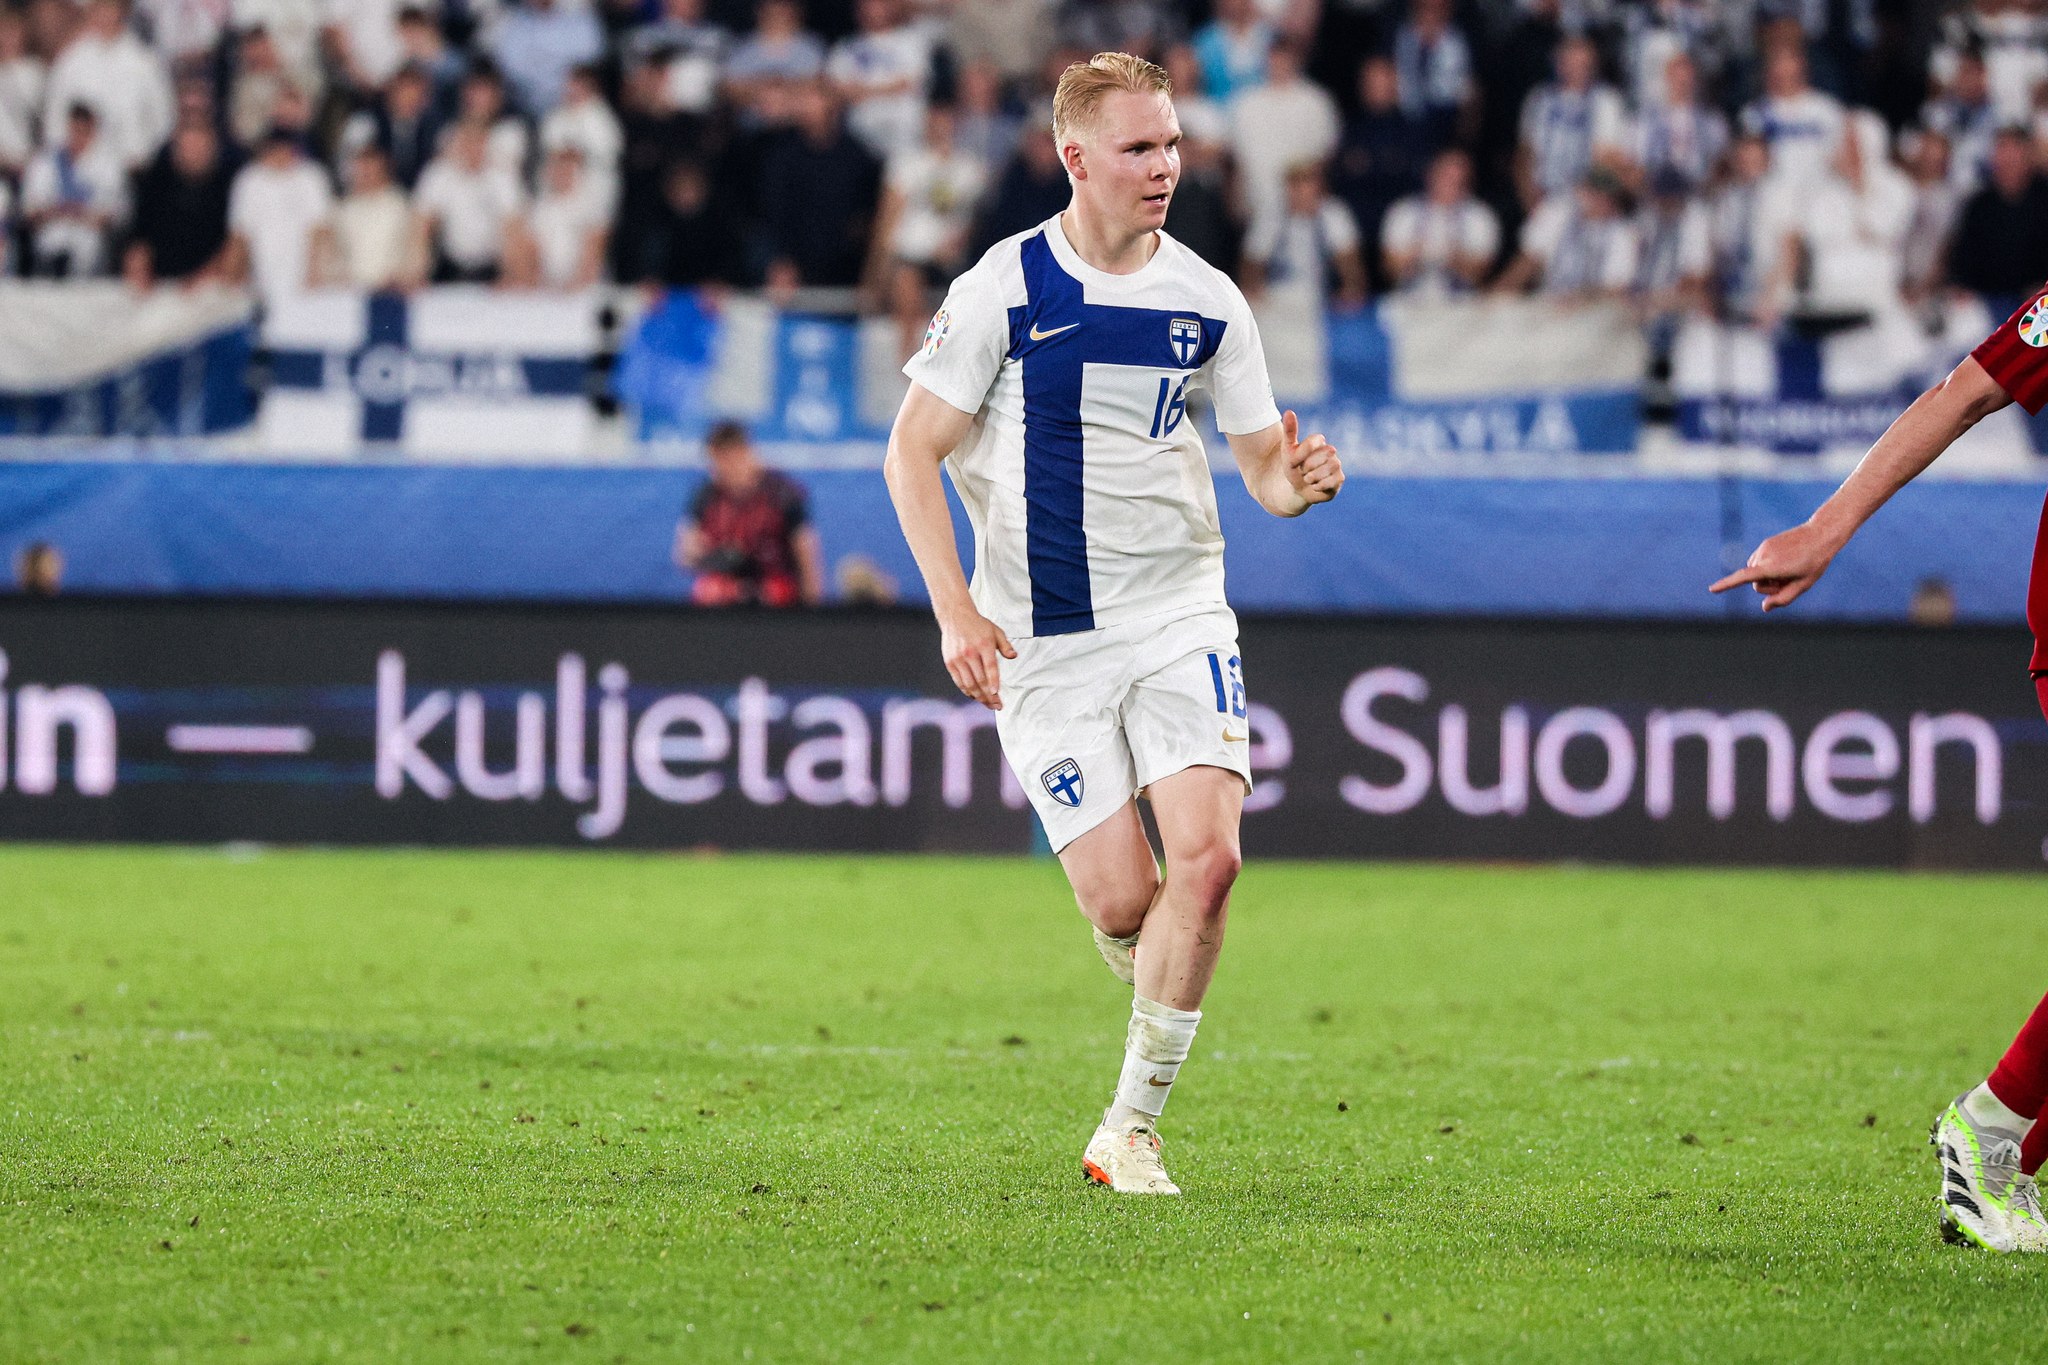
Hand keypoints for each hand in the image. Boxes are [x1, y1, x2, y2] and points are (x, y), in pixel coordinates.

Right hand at [939, 607, 1016, 709]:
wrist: (955, 617)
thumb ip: (1005, 645)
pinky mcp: (950, 663)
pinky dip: (967, 691)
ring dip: (978, 697)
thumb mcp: (996, 631)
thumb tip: (1014, 656)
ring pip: (969, 684)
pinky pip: (959, 681)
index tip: (997, 694)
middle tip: (997, 705)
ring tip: (987, 704)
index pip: (990, 668)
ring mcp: (958, 659)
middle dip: (989, 696)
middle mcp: (970, 653)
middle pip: (980, 680)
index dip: (993, 683)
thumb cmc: (978, 625)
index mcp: (984, 645)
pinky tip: (974, 696)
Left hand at [1281, 409, 1342, 505]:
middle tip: (1302, 471)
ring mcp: (1337, 465)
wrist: (1297, 488)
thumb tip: (1289, 411)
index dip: (1301, 455)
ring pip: (1327, 469)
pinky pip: (1331, 482)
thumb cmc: (1294, 466)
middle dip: (1306, 467)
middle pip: (1319, 457)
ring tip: (1307, 479)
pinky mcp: (1340, 479)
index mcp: (1320, 442)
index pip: (1314, 442)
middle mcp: (1331, 451)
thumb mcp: (1288, 449)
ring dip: (1311, 477)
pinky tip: (1314, 486)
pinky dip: (1318, 486)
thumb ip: (1290, 431)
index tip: (1296, 460)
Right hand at [1709, 522, 1841, 610]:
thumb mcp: (1803, 585)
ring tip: (1790, 569)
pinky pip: (1760, 562)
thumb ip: (1783, 599)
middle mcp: (1763, 556)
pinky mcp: (1765, 543)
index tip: (1712, 589)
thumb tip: (1764, 608)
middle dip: (1768, 587)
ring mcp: (1763, 548)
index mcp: (1772, 567)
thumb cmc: (1814, 563)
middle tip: (1789, 582)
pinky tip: (1787, 561)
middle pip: (1755, 583)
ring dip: (1768, 576)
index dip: (1727, 585)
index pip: (1744, 578)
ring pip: (1756, 572)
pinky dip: (1768, 566)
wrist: (1821, 534)